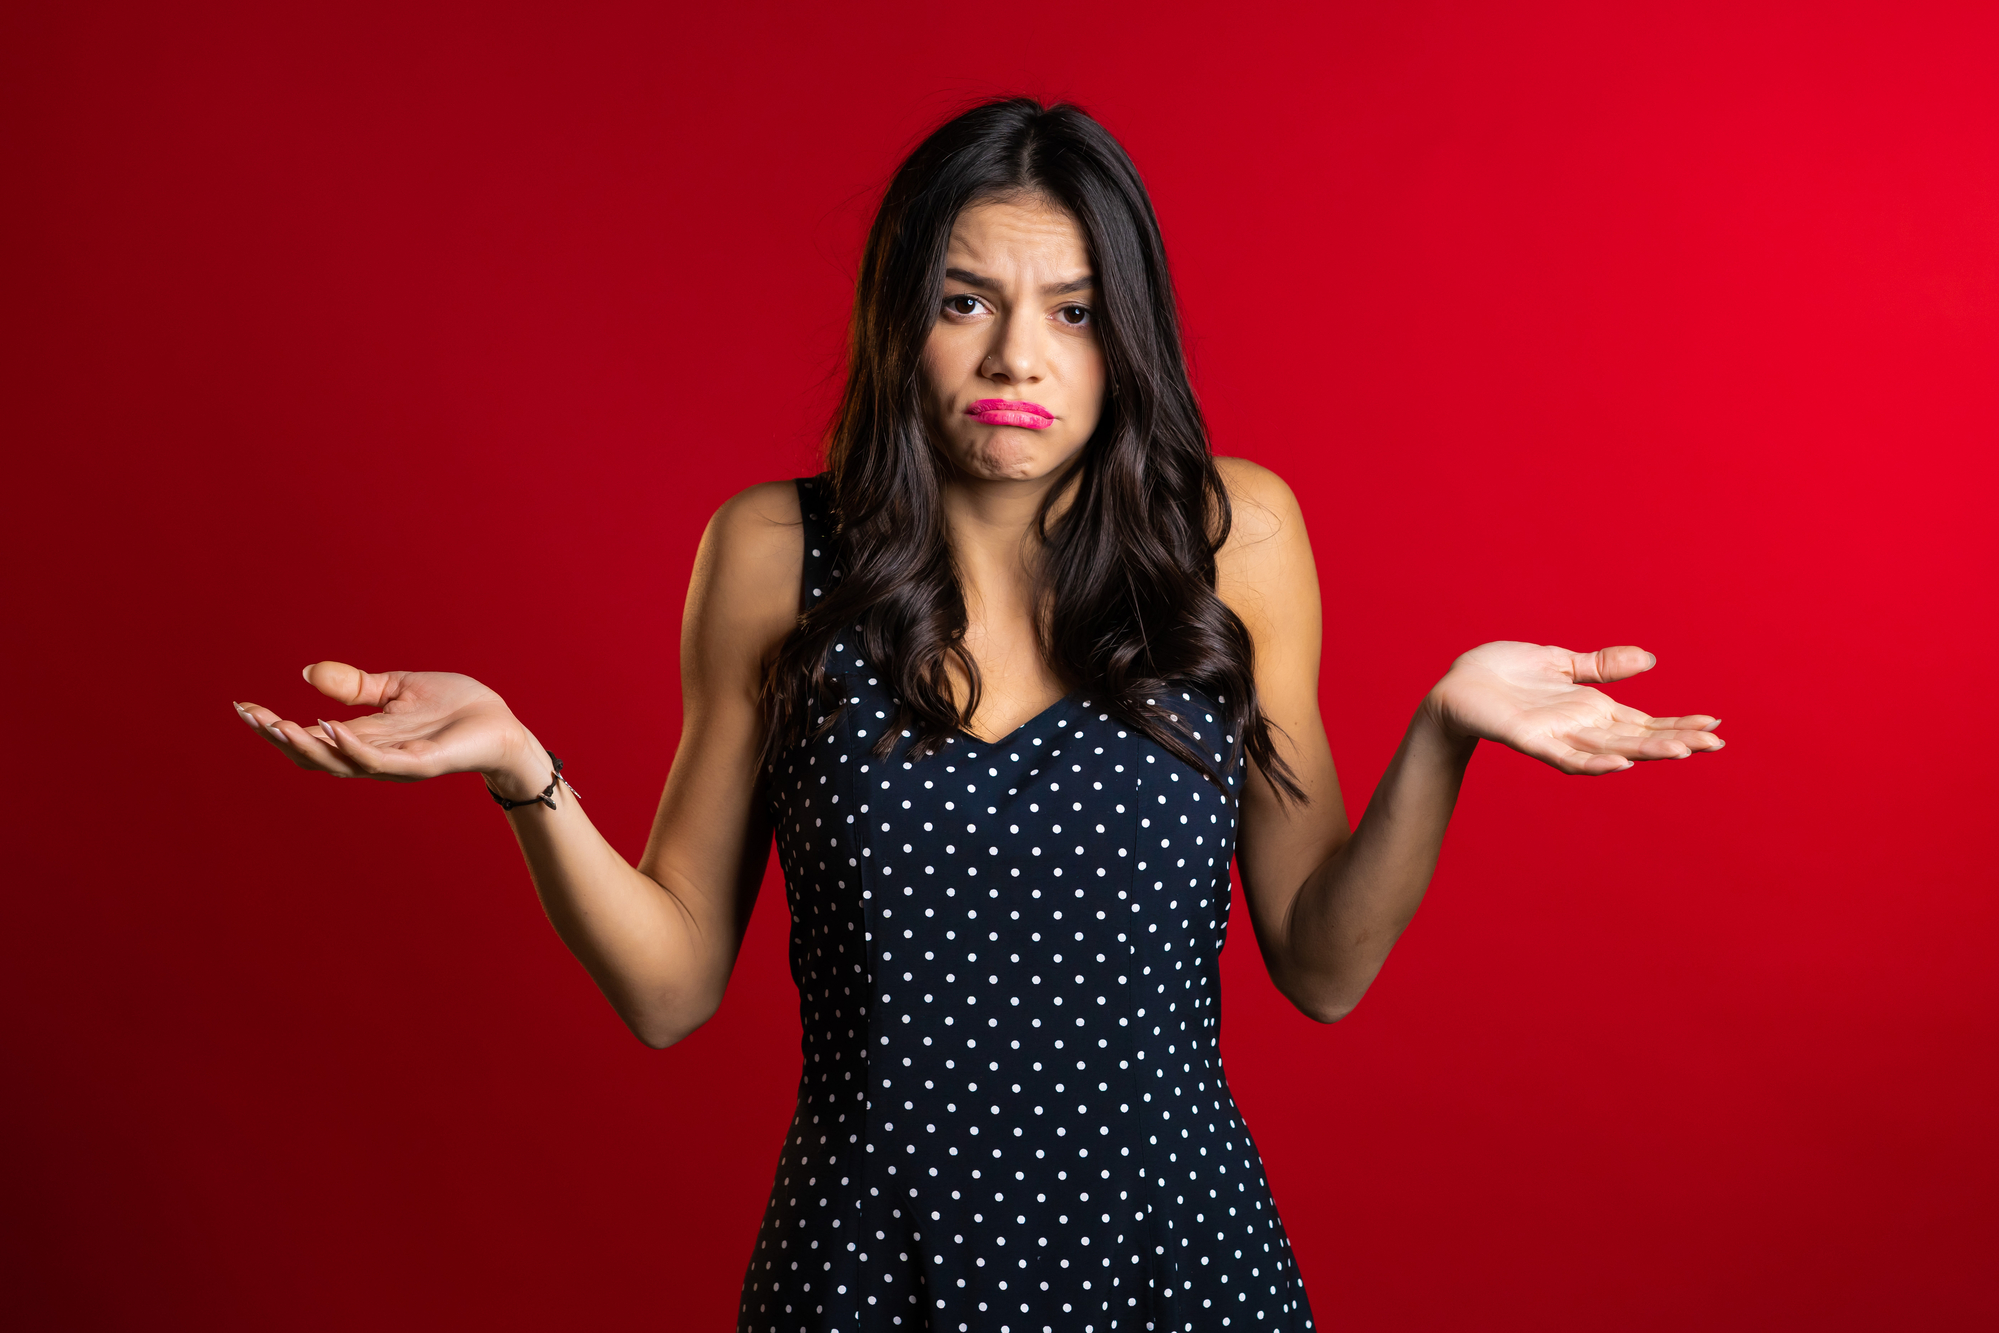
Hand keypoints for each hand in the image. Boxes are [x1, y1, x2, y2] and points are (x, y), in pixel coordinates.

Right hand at [232, 662, 546, 797]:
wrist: (500, 723)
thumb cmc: (454, 707)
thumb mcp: (396, 688)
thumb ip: (356, 686)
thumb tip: (308, 673)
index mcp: (364, 736)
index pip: (308, 736)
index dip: (273, 725)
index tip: (243, 707)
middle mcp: (372, 755)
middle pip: (313, 755)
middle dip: (278, 738)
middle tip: (250, 717)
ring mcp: (394, 763)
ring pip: (338, 763)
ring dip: (306, 745)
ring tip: (278, 725)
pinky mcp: (419, 764)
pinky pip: (377, 760)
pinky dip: (350, 746)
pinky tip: (330, 727)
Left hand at [1426, 642, 1722, 774]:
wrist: (1457, 686)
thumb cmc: (1503, 675)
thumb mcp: (1561, 663)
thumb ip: (1601, 666)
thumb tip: (1649, 659)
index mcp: (1590, 709)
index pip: (1644, 721)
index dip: (1677, 723)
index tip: (1715, 724)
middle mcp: (1580, 727)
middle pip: (1636, 738)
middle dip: (1676, 740)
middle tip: (1716, 743)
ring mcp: (1558, 736)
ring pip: (1609, 750)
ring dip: (1644, 753)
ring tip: (1682, 752)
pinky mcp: (1530, 740)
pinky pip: (1565, 757)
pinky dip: (1594, 763)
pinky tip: (1620, 764)